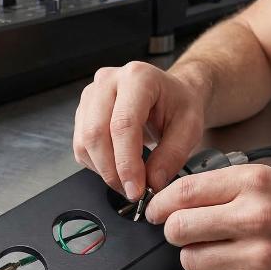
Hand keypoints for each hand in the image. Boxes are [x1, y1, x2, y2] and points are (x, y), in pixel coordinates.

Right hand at [73, 61, 205, 199]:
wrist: (169, 94)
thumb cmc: (178, 105)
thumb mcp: (190, 128)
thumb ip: (172, 156)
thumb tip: (152, 182)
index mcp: (138, 78)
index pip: (123, 124)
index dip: (126, 162)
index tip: (136, 189)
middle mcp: (109, 81)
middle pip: (96, 133)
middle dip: (112, 171)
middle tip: (132, 191)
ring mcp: (92, 95)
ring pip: (84, 141)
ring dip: (104, 171)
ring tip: (128, 182)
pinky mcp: (83, 111)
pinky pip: (80, 146)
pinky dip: (97, 165)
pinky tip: (117, 168)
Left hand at [145, 164, 270, 269]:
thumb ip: (228, 186)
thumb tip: (178, 196)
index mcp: (256, 183)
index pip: (185, 191)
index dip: (161, 203)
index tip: (155, 210)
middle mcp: (255, 217)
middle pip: (179, 227)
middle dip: (173, 231)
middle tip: (182, 233)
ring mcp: (259, 256)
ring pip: (191, 260)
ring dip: (196, 257)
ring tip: (219, 251)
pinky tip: (241, 269)